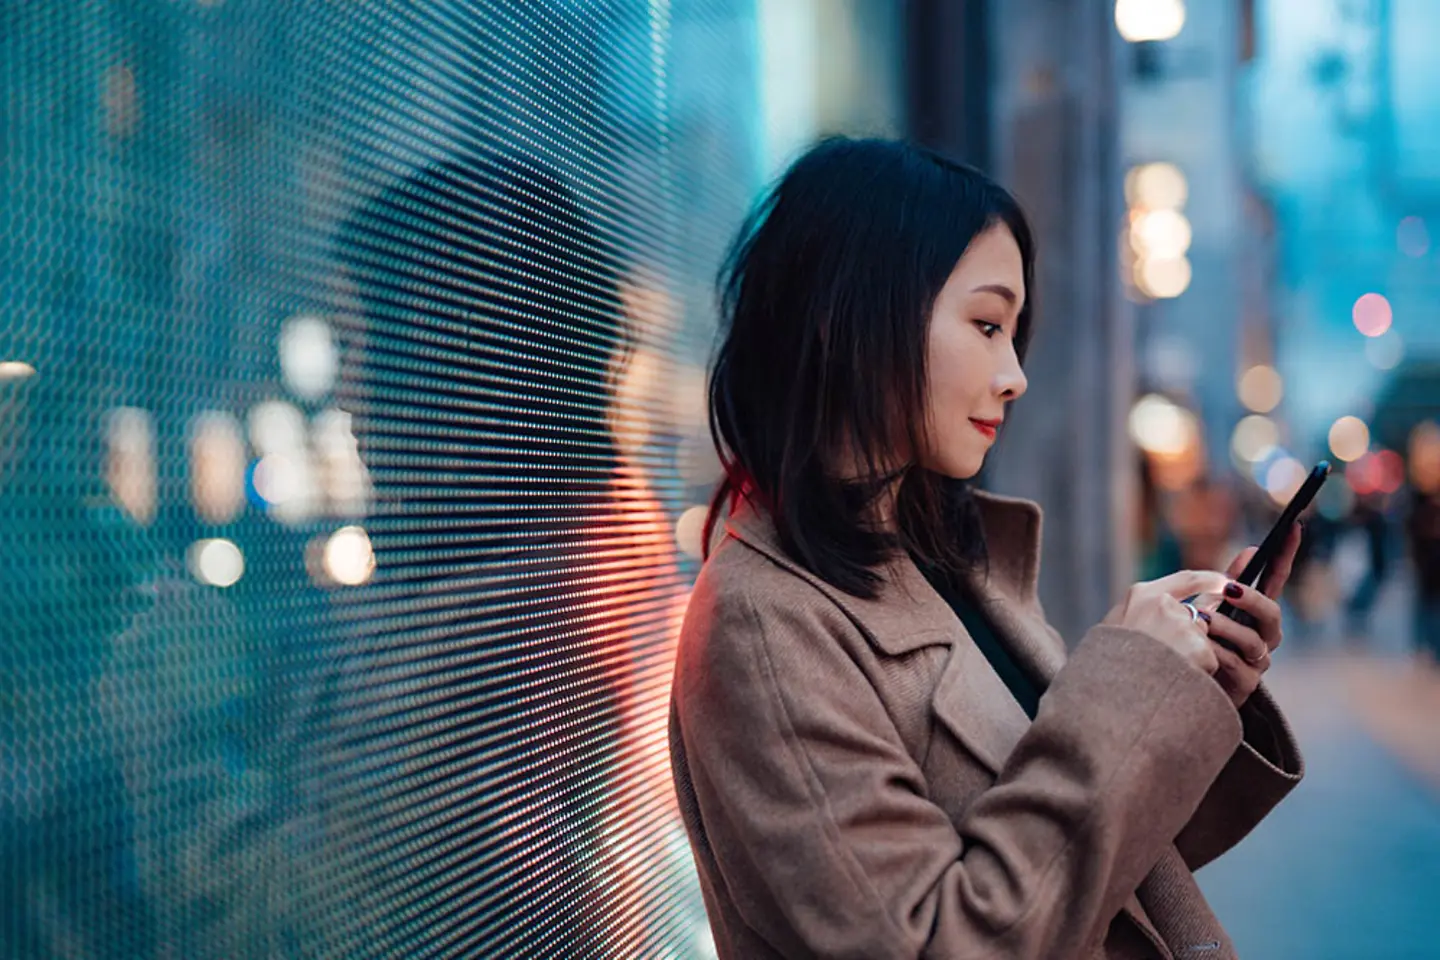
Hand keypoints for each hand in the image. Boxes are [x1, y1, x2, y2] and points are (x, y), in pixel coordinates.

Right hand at [1103, 569, 1231, 676]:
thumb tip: (1165, 611)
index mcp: (1141, 596)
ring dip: (1191, 657)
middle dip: (1189, 639)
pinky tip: (1175, 680)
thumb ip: (1140, 614)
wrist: (1112, 697)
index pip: (1186, 579)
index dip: (1209, 581)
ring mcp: (1182, 626)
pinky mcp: (1199, 649)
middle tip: (1168, 660)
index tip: (1225, 583)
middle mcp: (1163, 605)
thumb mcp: (1114, 629)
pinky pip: (1208, 661)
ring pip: (1201, 641)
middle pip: (1194, 619)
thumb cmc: (1109, 666)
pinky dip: (1198, 673)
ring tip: (1164, 673)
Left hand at [1195, 524, 1302, 707]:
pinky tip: (1198, 647)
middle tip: (1230, 589)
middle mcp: (1264, 635)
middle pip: (1272, 613)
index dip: (1285, 555)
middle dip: (1252, 599)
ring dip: (1225, 627)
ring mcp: (1258, 660)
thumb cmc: (1200, 639)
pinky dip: (1214, 652)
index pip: (1275, 580)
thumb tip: (1251, 550)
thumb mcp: (1211, 606)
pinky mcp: (1246, 683)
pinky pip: (1235, 664)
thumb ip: (1227, 582)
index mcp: (1256, 612)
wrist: (1183, 682)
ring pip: (1253, 641)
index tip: (1293, 528)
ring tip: (1201, 619)